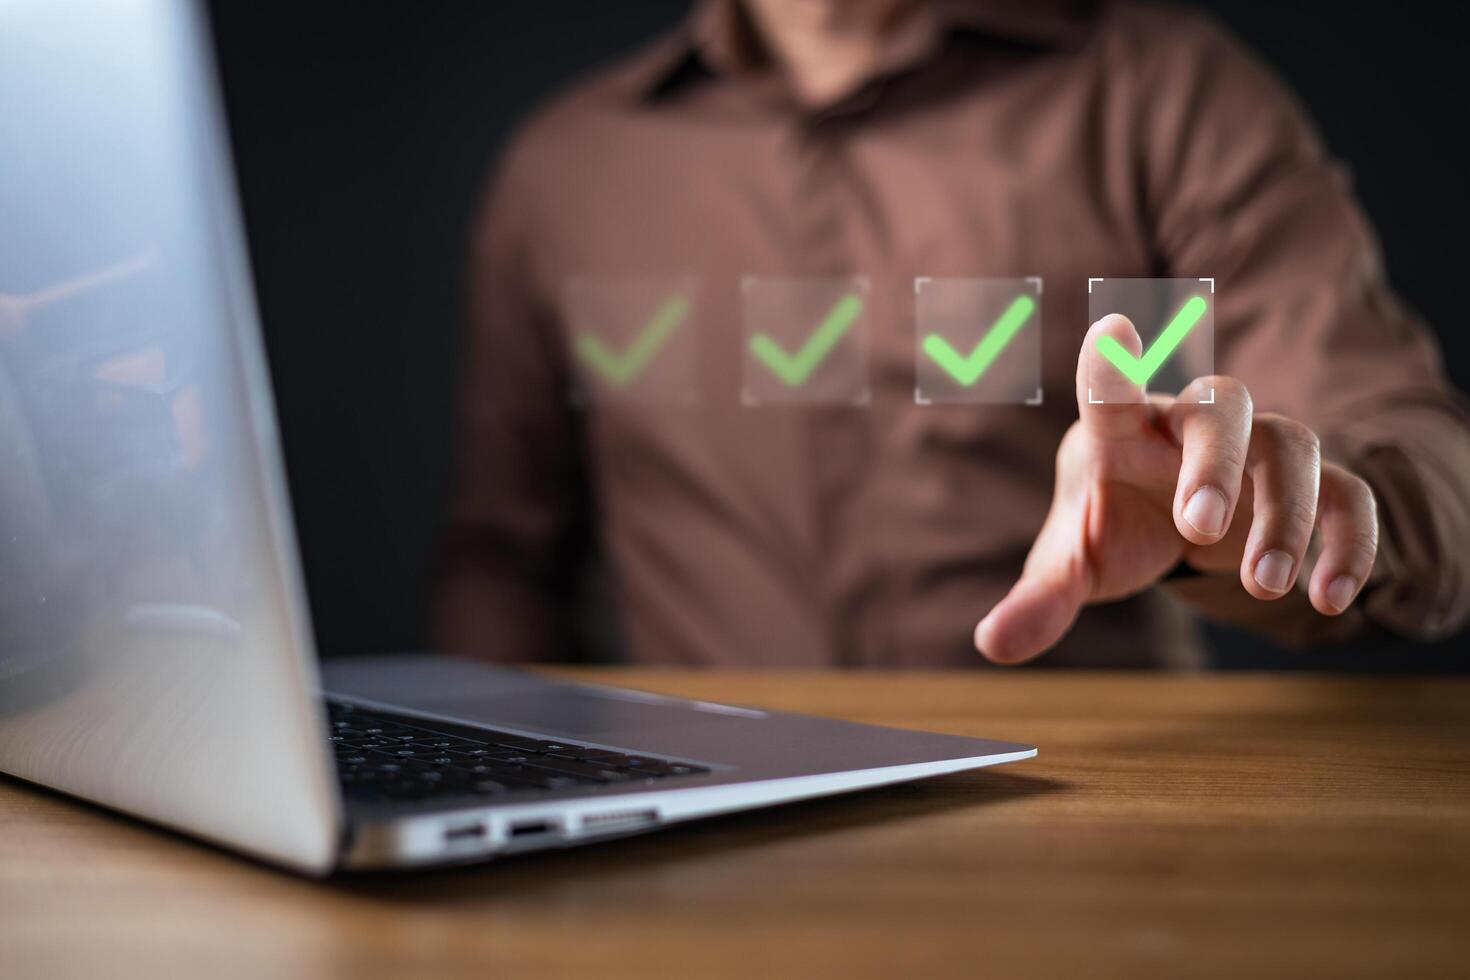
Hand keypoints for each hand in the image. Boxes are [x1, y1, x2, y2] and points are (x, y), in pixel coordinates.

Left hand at [974, 314, 1378, 663]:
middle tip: (1199, 531)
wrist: (1168, 524)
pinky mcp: (1303, 486)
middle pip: (1220, 404)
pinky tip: (1330, 597)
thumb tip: (992, 646)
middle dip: (1213, 463)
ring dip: (1284, 511)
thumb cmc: (1112, 526)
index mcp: (1119, 431)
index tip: (1110, 332)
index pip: (1109, 392)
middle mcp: (1188, 425)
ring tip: (1262, 585)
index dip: (1109, 366)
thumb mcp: (1072, 564)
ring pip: (1290, 442)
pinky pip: (1345, 493)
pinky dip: (1347, 539)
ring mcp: (1252, 449)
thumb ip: (1039, 599)